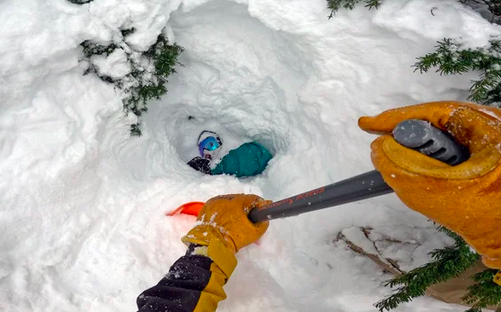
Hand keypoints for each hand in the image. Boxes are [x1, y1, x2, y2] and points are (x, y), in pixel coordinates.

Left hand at [182, 194, 269, 252]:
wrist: (211, 246)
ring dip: (234, 211)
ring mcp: (214, 202)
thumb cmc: (233, 239)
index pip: (253, 199)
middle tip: (248, 222)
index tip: (260, 212)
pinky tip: (224, 223)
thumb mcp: (254, 233)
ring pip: (229, 204)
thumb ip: (263, 222)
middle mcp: (225, 198)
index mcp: (238, 201)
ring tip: (235, 224)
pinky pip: (219, 208)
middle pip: (240, 201)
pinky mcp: (206, 208)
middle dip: (246, 210)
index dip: (259, 205)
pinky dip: (223, 213)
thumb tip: (264, 216)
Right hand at [359, 101, 500, 268]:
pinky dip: (433, 171)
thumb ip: (406, 171)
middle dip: (411, 143)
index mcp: (489, 128)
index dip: (397, 118)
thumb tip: (378, 148)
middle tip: (384, 154)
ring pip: (442, 145)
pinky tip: (429, 185)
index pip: (435, 113)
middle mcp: (491, 132)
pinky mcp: (487, 164)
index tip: (367, 125)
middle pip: (438, 127)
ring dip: (422, 161)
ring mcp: (490, 148)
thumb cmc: (495, 221)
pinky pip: (450, 159)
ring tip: (414, 177)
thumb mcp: (443, 195)